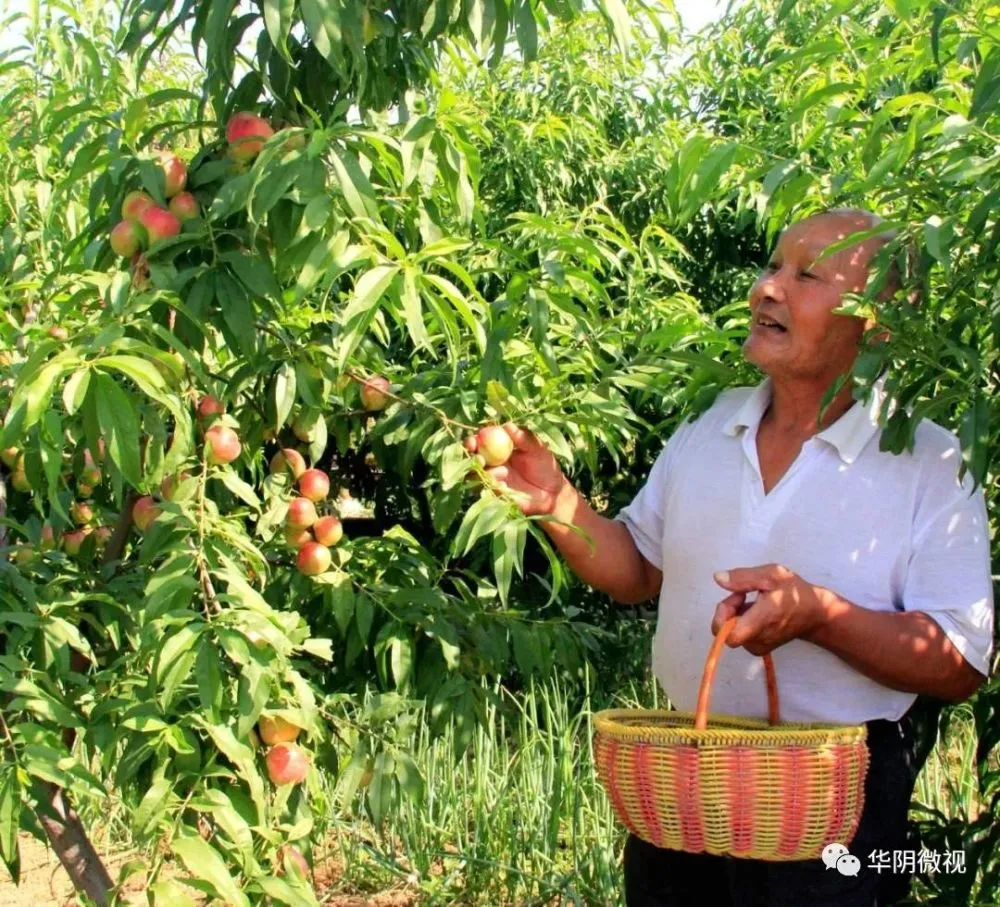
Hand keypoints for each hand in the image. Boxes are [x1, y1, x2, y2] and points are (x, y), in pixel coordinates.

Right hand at [480, 423, 566, 516]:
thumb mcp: (538, 449)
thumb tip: (507, 425)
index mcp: (499, 448)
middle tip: (477, 457)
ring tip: (494, 472)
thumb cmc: (546, 466)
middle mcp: (492, 463)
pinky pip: (488, 490)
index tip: (474, 440)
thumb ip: (524, 437)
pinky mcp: (497, 494)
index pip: (480, 442)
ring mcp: (493, 479)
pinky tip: (504, 487)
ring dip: (479, 473)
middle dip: (468, 456)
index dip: (473, 440)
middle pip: (472, 458)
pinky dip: (493, 487)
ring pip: (475, 475)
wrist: (553, 492)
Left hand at [710, 564, 829, 655]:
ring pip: (732, 631)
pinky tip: (755, 611)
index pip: (729, 636)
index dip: (722, 616)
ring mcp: (759, 646)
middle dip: (728, 609)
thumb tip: (718, 578)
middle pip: (726, 630)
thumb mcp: (771, 574)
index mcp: (762, 621)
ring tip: (754, 601)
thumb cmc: (795, 592)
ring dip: (735, 614)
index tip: (737, 596)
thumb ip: (743, 577)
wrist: (815, 613)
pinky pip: (740, 635)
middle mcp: (759, 639)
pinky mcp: (760, 648)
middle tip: (743, 594)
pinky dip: (742, 621)